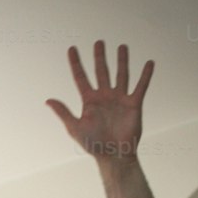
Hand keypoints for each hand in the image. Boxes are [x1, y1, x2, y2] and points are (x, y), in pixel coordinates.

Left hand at [46, 41, 152, 161]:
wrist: (114, 155)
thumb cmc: (94, 145)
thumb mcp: (75, 127)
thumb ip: (63, 112)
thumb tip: (48, 101)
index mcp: (89, 101)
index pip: (81, 77)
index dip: (75, 63)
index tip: (72, 49)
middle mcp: (104, 96)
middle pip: (101, 71)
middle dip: (99, 57)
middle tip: (99, 42)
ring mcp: (119, 99)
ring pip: (121, 74)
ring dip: (122, 60)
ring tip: (122, 47)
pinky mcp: (133, 104)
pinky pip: (140, 86)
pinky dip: (145, 75)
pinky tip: (149, 63)